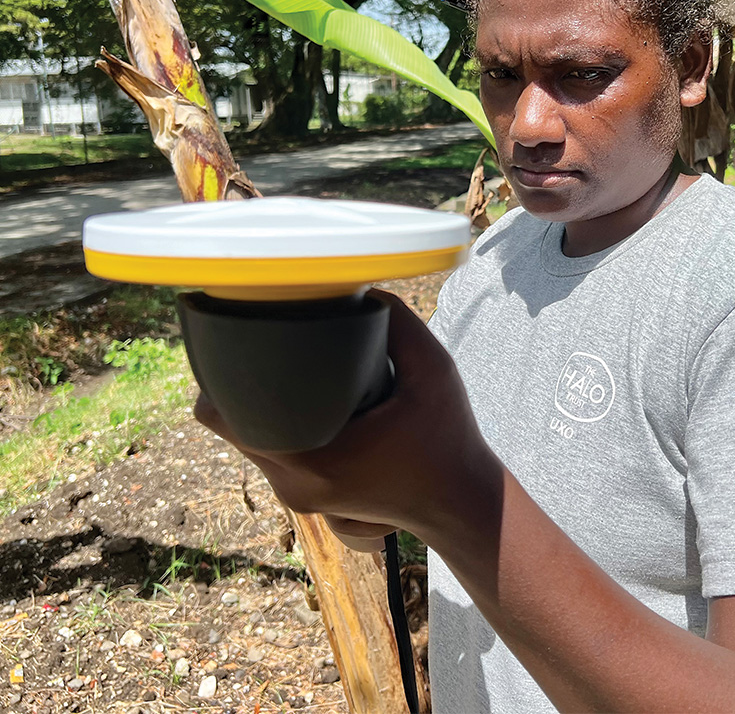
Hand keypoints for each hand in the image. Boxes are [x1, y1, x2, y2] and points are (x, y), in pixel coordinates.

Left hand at [193, 290, 503, 543]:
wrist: (460, 501)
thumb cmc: (448, 438)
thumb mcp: (436, 372)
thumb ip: (401, 326)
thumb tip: (362, 289)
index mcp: (318, 459)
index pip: (225, 416)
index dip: (218, 374)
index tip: (233, 336)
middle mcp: (297, 485)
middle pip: (226, 425)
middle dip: (234, 383)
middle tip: (258, 341)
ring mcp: (298, 496)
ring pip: (244, 441)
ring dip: (251, 407)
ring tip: (275, 367)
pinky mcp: (306, 497)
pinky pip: (266, 454)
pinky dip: (270, 426)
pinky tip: (292, 398)